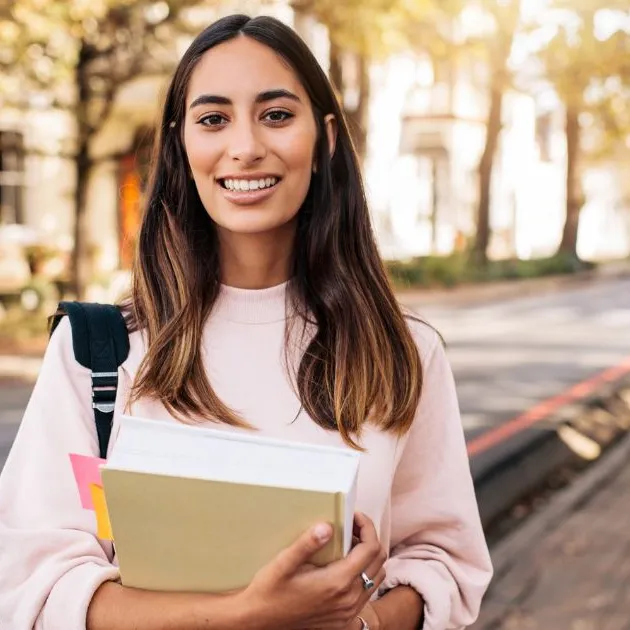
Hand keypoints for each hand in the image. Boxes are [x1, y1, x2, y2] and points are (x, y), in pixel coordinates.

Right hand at [239, 512, 386, 628]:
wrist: (259, 622)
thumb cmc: (269, 591)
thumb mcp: (283, 563)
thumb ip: (307, 544)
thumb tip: (327, 526)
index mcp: (338, 582)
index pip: (370, 548)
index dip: (367, 526)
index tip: (354, 515)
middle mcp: (349, 598)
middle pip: (379, 561)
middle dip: (369, 537)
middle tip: (352, 525)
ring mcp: (348, 611)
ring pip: (376, 576)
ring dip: (369, 556)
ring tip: (349, 542)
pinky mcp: (344, 618)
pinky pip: (367, 592)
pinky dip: (364, 573)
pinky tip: (345, 564)